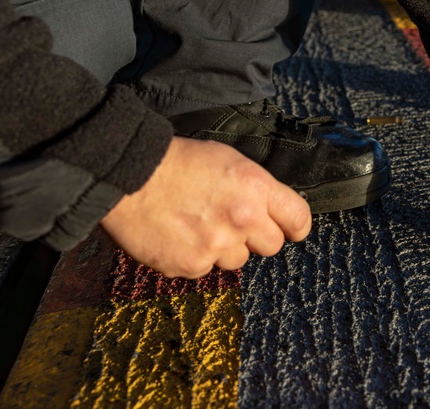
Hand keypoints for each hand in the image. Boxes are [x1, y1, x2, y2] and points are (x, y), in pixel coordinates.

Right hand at [101, 136, 311, 277]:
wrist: (130, 177)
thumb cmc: (179, 162)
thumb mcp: (230, 160)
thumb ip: (256, 189)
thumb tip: (269, 209)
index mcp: (257, 189)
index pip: (299, 219)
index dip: (296, 226)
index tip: (291, 230)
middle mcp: (243, 220)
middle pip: (272, 246)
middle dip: (257, 237)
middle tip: (234, 224)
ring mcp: (217, 246)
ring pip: (237, 260)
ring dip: (224, 248)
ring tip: (200, 225)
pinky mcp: (191, 265)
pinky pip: (205, 269)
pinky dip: (195, 257)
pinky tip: (180, 236)